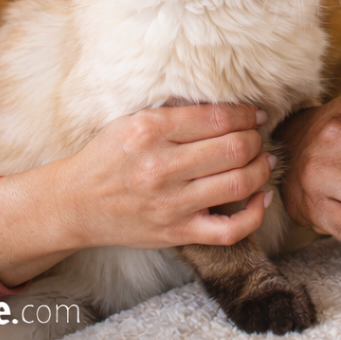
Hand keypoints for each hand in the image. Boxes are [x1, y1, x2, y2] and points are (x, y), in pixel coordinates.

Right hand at [0, 103, 272, 284]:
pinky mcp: (177, 233)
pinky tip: (262, 198)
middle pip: (234, 148)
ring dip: (261, 169)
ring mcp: (171, 204)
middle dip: (255, 139)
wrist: (76, 204)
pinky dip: (254, 214)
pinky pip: (229, 230)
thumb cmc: (108, 156)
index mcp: (150, 130)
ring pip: (238, 183)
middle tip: (258, 136)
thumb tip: (226, 105)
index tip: (255, 114)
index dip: (246, 114)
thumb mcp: (133, 121)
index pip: (217, 118)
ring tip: (265, 160)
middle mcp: (162, 167)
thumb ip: (175, 113)